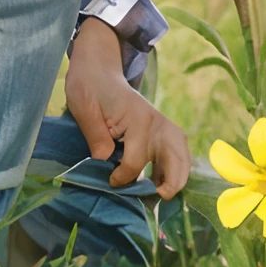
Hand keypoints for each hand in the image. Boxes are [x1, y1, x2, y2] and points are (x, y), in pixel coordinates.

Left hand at [64, 18, 190, 198]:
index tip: (110, 182)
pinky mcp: (161, 128)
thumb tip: (105, 163)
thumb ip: (95, 137)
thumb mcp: (84, 108)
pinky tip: (163, 182)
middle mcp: (156, 122)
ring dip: (179, 176)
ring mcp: (161, 124)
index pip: (135, 160)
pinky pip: (178, 150)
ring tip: (164, 195)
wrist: (99, 68)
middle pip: (175, 156)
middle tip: (158, 198)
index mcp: (137, 118)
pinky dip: (176, 167)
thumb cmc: (89, 86)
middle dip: (172, 181)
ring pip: (182, 154)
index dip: (122, 177)